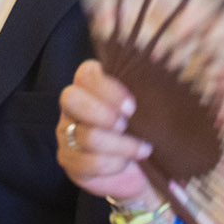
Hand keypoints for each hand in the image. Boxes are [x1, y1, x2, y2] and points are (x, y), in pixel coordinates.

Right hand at [55, 59, 155, 204]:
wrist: (144, 165)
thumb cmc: (147, 126)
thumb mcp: (149, 103)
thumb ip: (149, 81)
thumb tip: (157, 58)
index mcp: (90, 82)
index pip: (86, 74)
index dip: (108, 89)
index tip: (132, 106)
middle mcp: (73, 104)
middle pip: (71, 98)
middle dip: (103, 114)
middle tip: (127, 125)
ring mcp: (66, 132)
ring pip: (86, 136)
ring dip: (120, 145)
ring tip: (142, 149)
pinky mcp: (68, 159)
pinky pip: (86, 162)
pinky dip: (112, 164)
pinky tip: (126, 162)